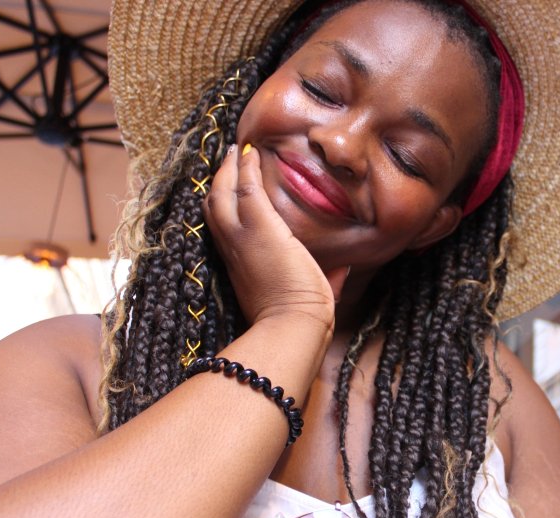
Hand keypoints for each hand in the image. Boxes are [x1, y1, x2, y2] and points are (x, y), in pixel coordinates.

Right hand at [202, 144, 350, 328]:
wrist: (291, 325)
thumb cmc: (300, 319)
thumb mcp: (306, 294)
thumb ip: (326, 277)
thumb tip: (344, 271)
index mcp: (240, 265)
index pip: (223, 229)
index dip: (224, 208)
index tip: (231, 191)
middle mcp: (233, 248)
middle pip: (214, 204)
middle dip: (219, 180)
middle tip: (228, 160)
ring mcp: (242, 235)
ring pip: (223, 191)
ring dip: (229, 168)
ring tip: (237, 151)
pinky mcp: (259, 225)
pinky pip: (246, 186)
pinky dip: (246, 168)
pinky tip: (252, 153)